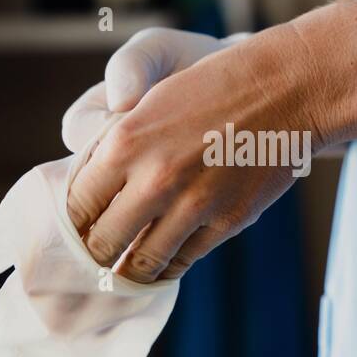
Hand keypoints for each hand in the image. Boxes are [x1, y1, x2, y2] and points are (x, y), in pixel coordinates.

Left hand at [66, 25, 326, 281]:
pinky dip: (167, 266)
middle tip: (93, 256)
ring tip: (122, 270)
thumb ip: (111, 144)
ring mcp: (193, 205)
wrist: (286, 89)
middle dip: (93, 253)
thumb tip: (88, 192)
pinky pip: (183, 260)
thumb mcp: (147, 100)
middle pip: (101, 244)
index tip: (73, 229)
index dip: (70, 222)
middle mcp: (155, 179)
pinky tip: (161, 262)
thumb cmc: (211, 85)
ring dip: (128, 270)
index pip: (76, 206)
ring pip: (142, 263)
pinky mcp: (227, 222)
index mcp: (124, 142)